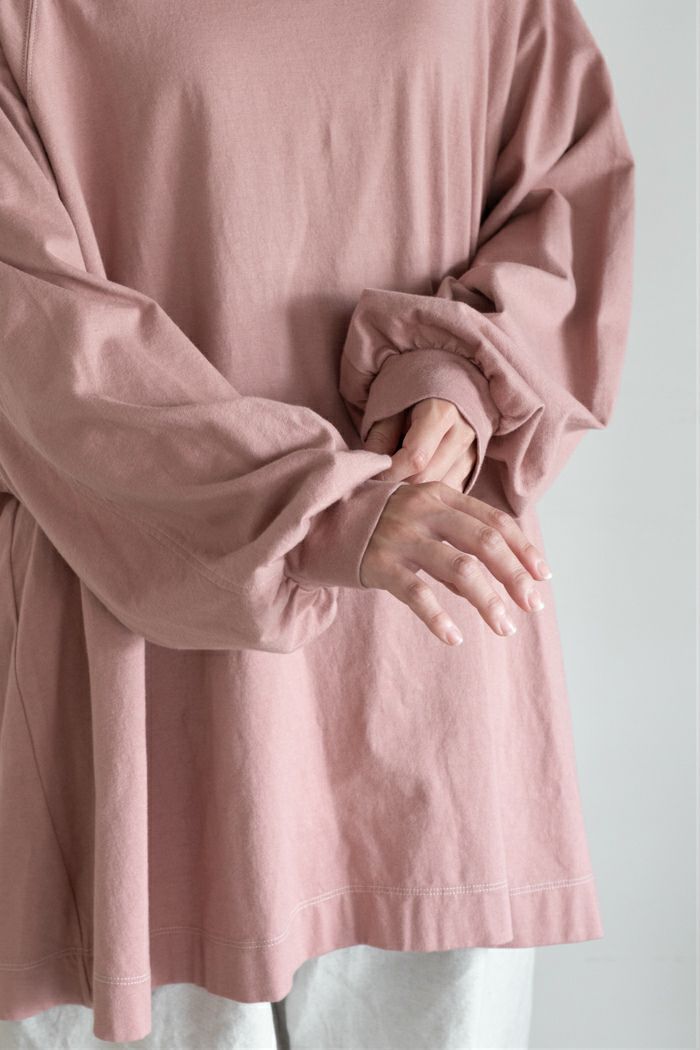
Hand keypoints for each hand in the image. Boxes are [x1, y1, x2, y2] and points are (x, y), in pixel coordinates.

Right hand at [359, 481, 552, 645]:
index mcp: (439, 495)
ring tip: (504, 627)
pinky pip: (417, 595)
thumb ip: (453, 539)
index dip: (523, 549)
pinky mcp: (378, 564)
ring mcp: (401, 537)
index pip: (494, 521)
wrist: (316, 518)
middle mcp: (423, 511)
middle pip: (484, 542)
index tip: (543, 577)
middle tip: (532, 606)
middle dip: (515, 577)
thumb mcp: (418, 516)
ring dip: (488, 601)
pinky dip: (439, 619)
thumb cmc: (377, 522)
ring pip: (459, 569)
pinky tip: (454, 638)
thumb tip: (489, 582)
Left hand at [363, 398, 475, 491]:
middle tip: (380, 481)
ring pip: (441, 489)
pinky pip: (451, 490)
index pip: (416, 458)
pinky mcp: (474, 464)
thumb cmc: (409, 391)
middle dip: (400, 484)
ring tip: (398, 478)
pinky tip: (415, 480)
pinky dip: (431, 492)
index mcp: (441, 411)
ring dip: (416, 491)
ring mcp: (473, 450)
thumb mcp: (389, 405)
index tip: (372, 474)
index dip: (390, 472)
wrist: (442, 378)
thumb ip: (380, 439)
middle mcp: (462, 433)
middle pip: (428, 478)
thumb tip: (372, 473)